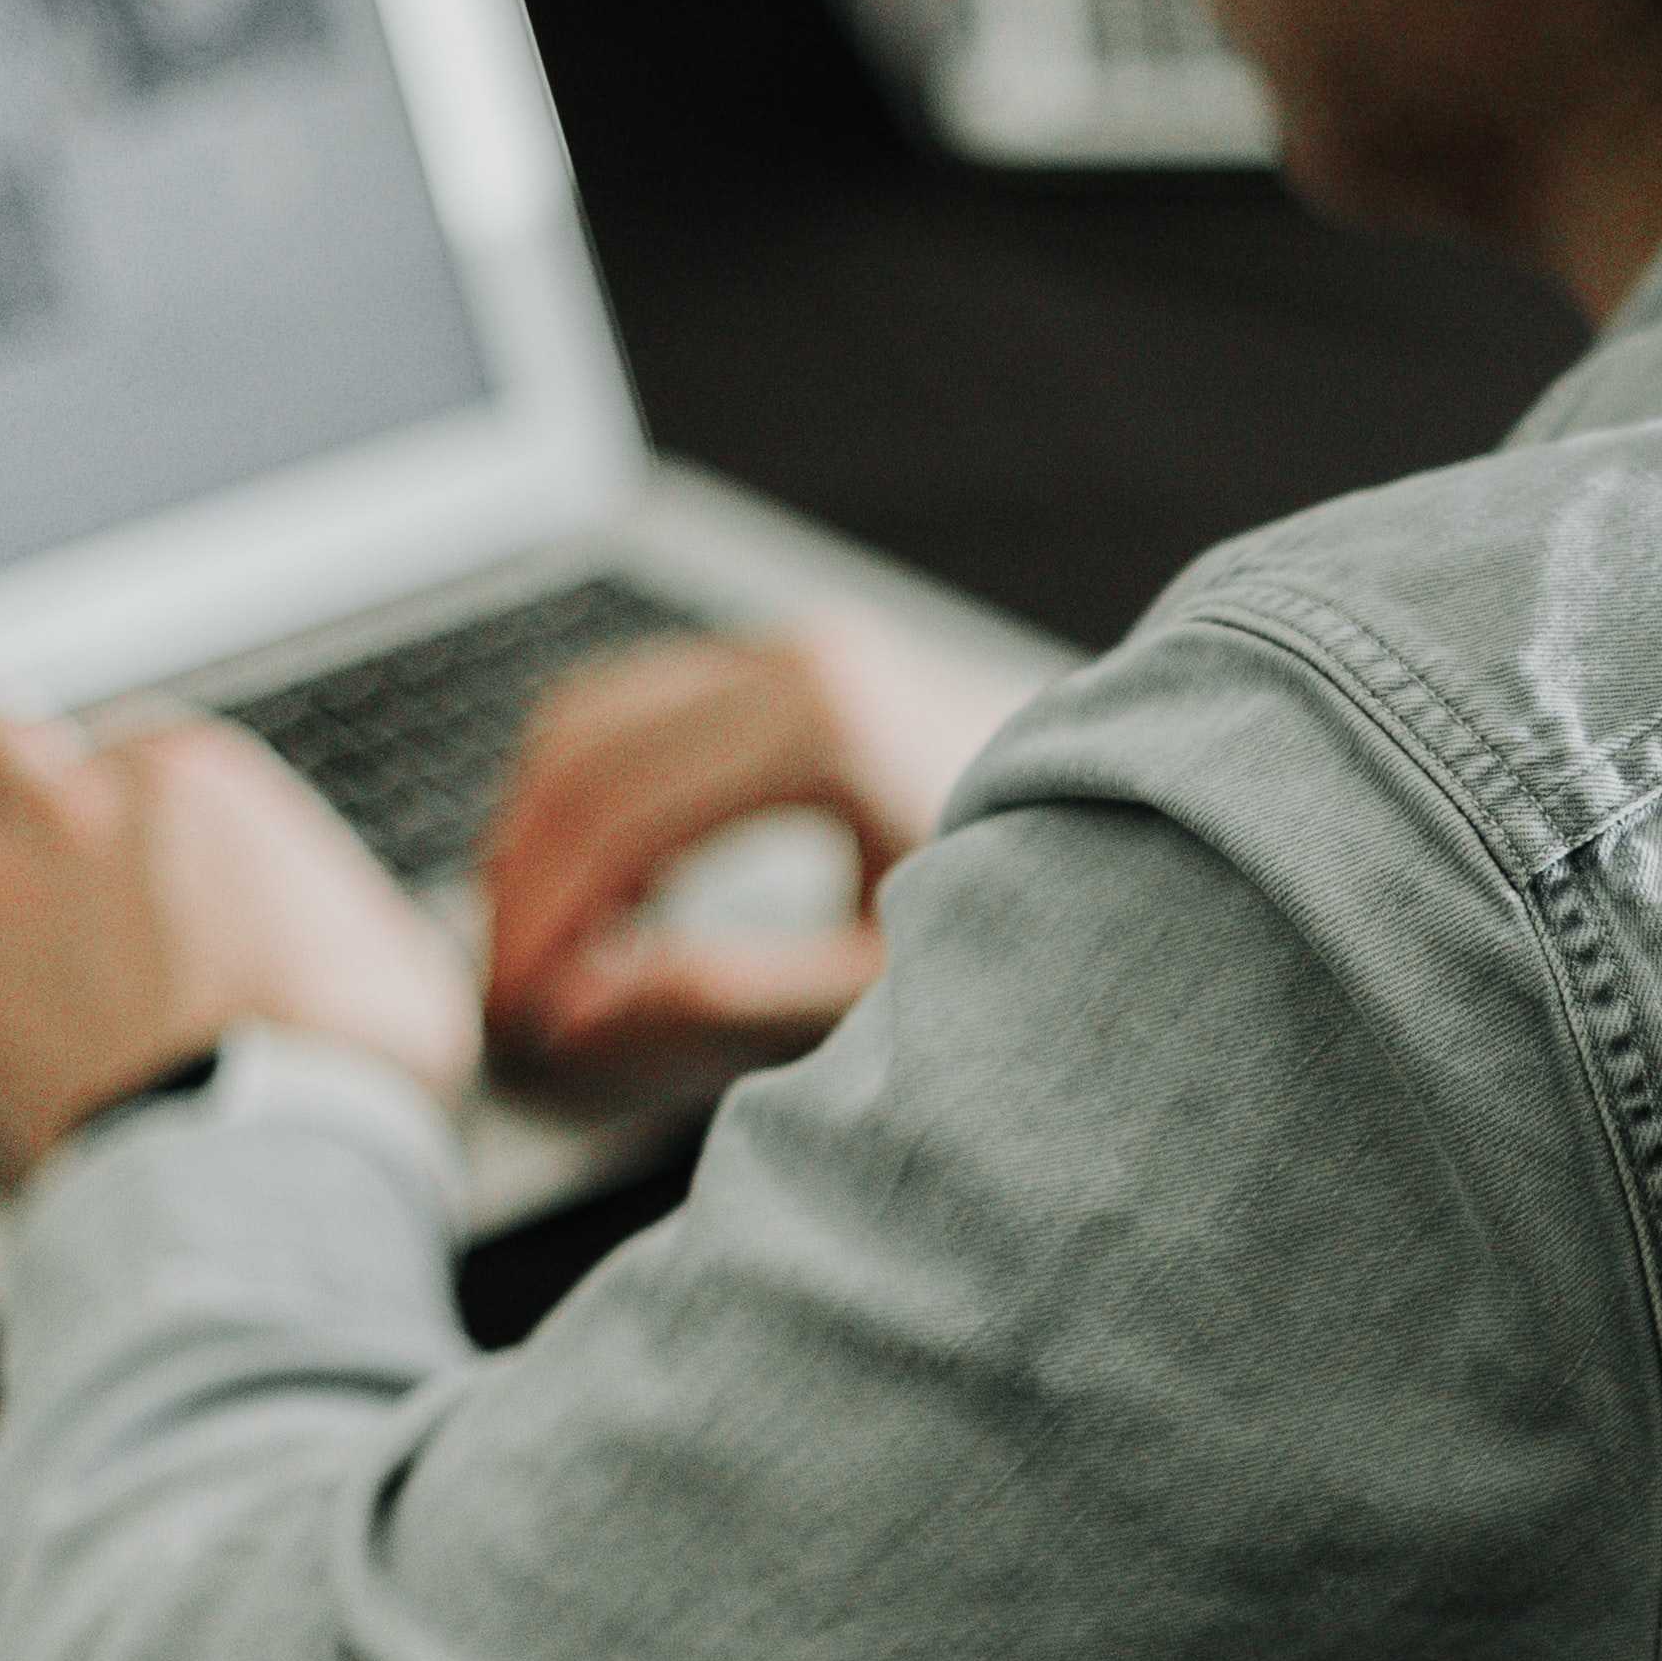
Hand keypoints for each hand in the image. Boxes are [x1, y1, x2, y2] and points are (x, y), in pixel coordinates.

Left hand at [0, 713, 480, 1178]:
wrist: (264, 1152)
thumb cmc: (342, 1061)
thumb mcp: (396, 950)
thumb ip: (354, 912)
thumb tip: (378, 938)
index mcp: (193, 780)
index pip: (119, 737)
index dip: (113, 790)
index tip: (123, 836)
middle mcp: (77, 806)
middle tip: (10, 829)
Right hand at [479, 615, 1024, 1081]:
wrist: (1156, 826)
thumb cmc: (1048, 907)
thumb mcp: (888, 982)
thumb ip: (728, 996)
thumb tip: (576, 1010)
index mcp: (824, 722)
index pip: (613, 815)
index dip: (541, 922)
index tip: (515, 1015)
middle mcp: (802, 655)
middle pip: (580, 753)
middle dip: (521, 878)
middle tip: (506, 994)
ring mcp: (800, 645)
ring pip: (594, 714)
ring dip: (544, 828)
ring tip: (547, 954)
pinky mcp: (803, 662)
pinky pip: (645, 706)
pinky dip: (597, 793)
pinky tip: (616, 899)